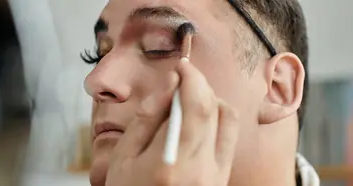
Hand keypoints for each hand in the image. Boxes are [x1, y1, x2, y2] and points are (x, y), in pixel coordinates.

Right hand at [105, 59, 239, 185]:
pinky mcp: (222, 180)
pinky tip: (195, 122)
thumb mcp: (123, 158)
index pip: (195, 107)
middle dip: (201, 86)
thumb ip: (146, 119)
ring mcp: (217, 178)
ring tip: (188, 100)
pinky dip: (217, 121)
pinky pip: (229, 139)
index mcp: (172, 164)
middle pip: (217, 110)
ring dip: (213, 102)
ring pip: (229, 122)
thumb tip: (168, 85)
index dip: (192, 78)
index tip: (182, 65)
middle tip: (183, 78)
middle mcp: (202, 171)